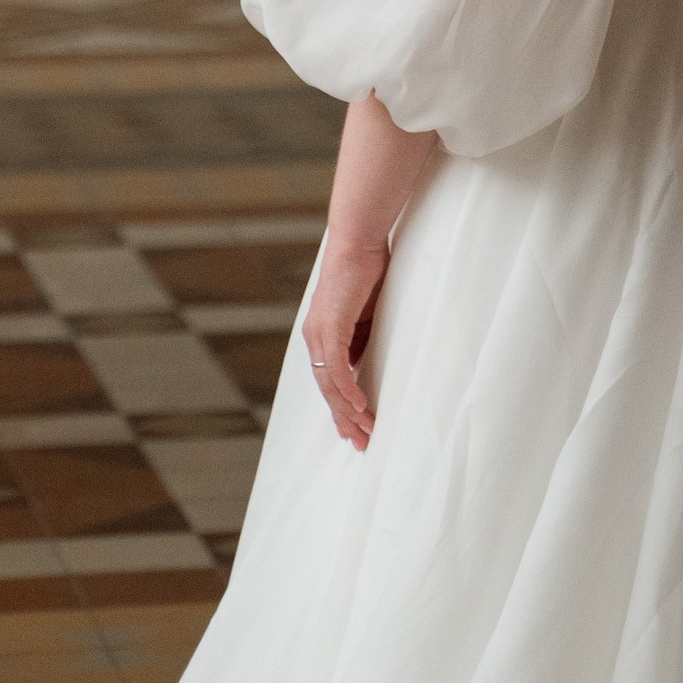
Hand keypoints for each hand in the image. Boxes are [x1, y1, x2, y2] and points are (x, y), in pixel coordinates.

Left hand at [302, 237, 389, 450]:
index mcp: (322, 334)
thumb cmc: (366, 268)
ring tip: (365, 431)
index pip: (329, 380)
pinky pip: (337, 369)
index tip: (355, 427)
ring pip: (330, 385)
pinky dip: (348, 390)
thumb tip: (366, 361)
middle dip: (344, 419)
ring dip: (349, 411)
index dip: (341, 406)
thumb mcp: (367, 312)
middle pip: (327, 389)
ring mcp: (320, 334)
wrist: (359, 240)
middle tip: (360, 442)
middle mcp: (315, 337)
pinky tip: (361, 406)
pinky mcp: (330, 328)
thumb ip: (363, 337)